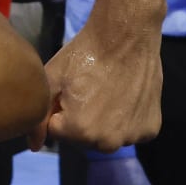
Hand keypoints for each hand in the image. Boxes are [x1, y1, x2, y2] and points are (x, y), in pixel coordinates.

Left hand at [33, 13, 161, 150]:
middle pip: (83, 139)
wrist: (125, 38)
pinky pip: (130, 132)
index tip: (66, 92)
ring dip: (102, 123)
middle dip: (78, 120)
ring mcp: (133, 137)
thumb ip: (39, 117)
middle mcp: (108, 142)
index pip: (58, 132)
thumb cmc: (83, 55)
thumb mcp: (52, 80)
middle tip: (85, 92)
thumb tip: (34, 147)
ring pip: (107, 137)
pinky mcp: (151, 129)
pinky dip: (125, 120)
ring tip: (104, 93)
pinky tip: (123, 96)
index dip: (58, 110)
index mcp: (80, 131)